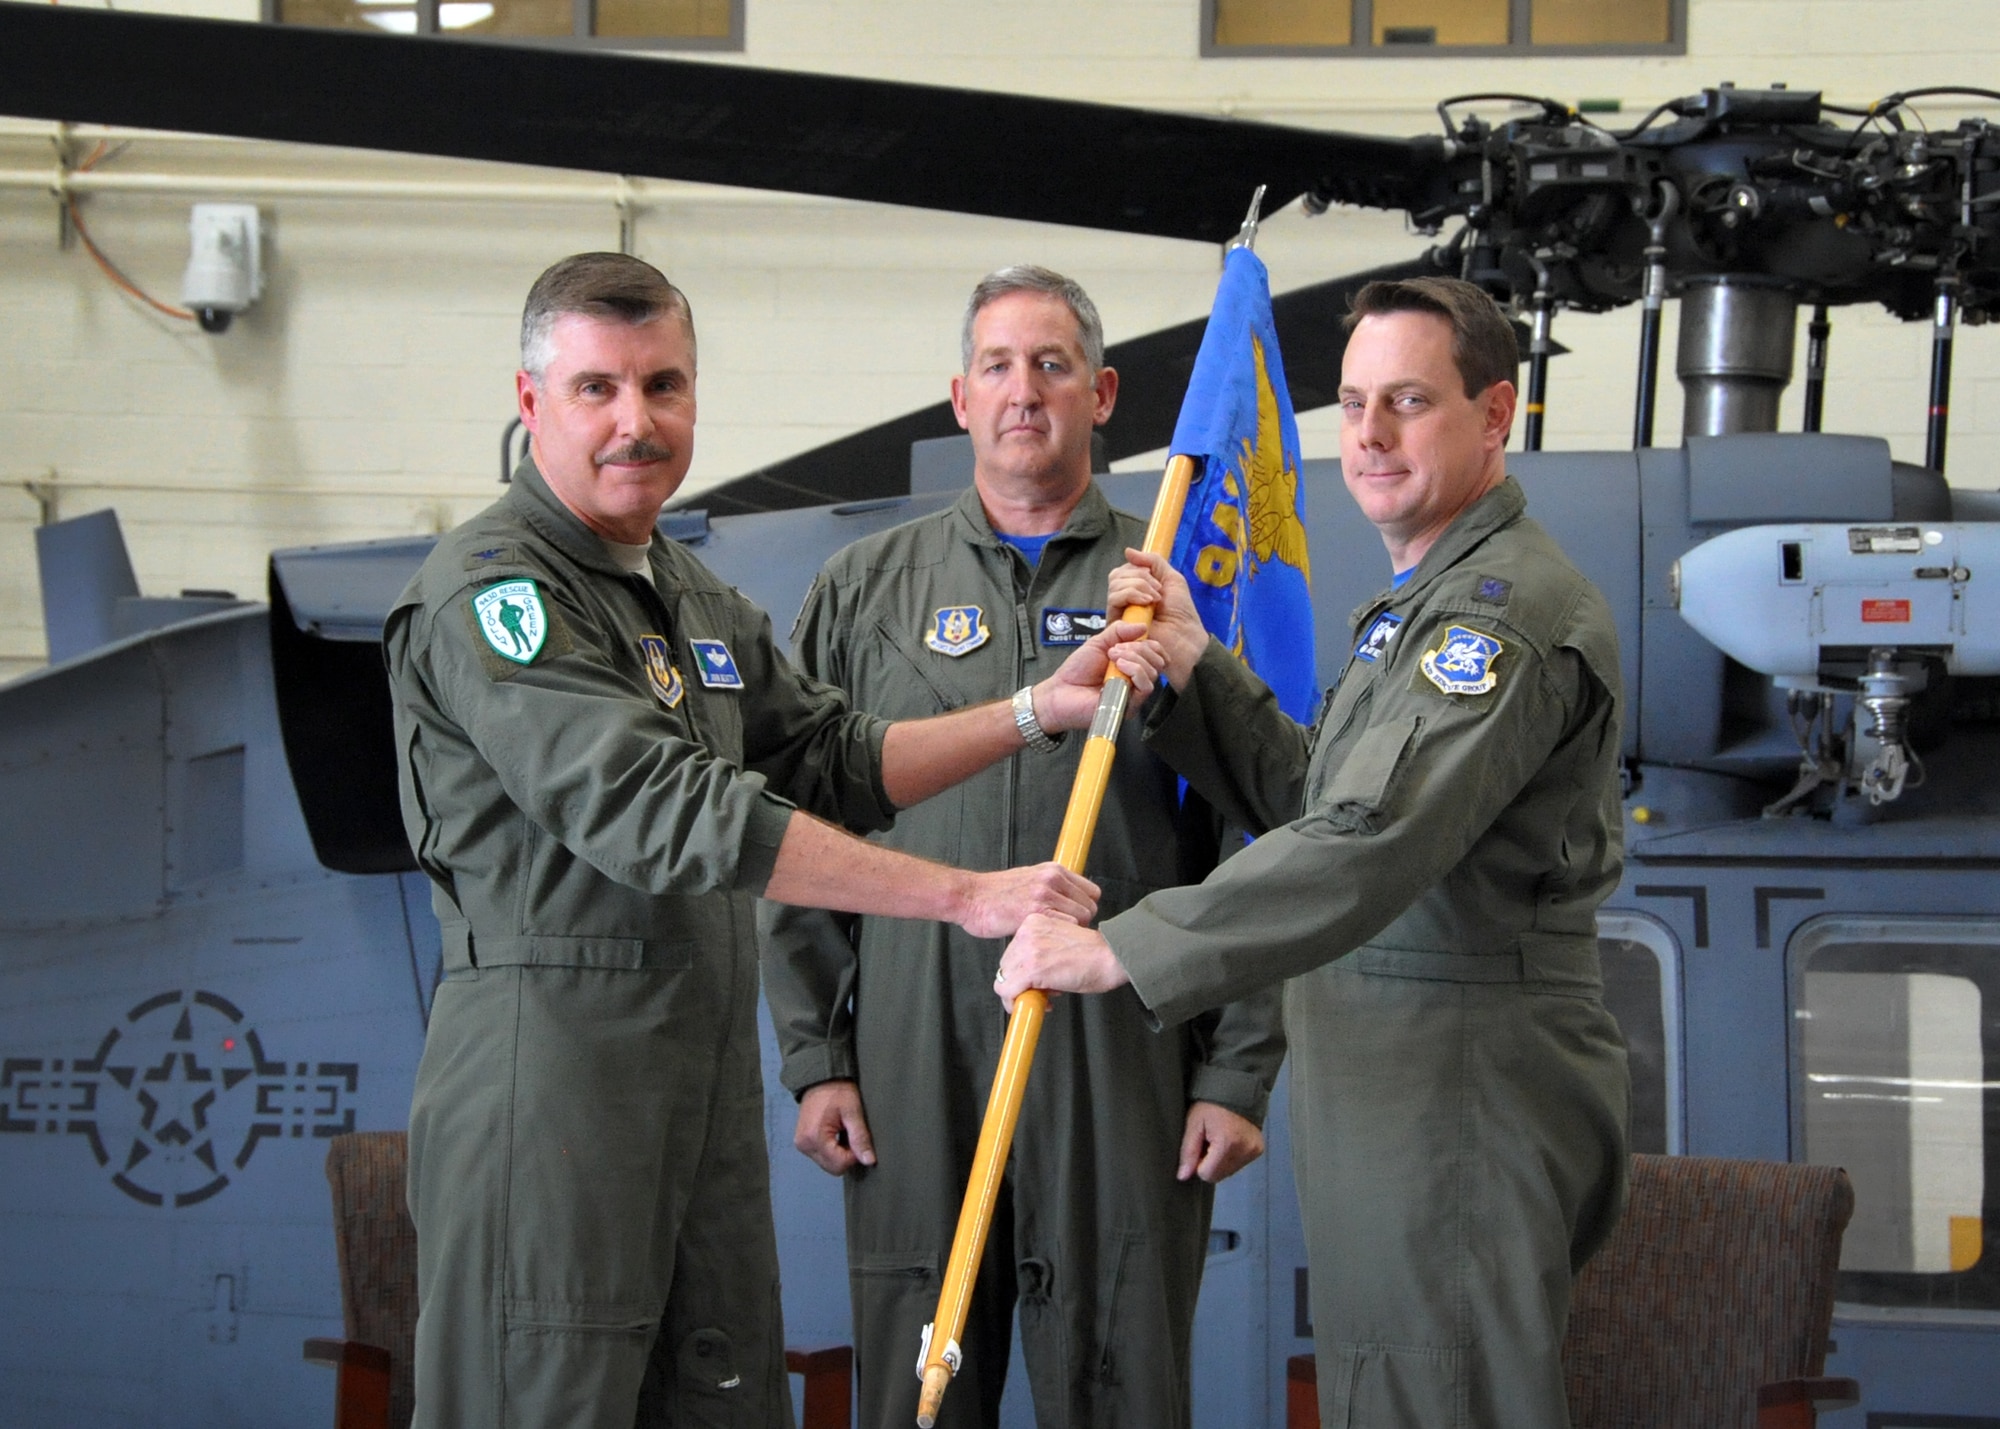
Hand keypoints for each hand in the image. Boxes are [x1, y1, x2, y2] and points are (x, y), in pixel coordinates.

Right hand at [794, 1079, 874, 1174]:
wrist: (820, 1078)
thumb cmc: (837, 1090)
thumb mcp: (853, 1112)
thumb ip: (860, 1138)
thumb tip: (868, 1160)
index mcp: (815, 1138)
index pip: (840, 1164)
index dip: (854, 1155)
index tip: (857, 1138)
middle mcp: (805, 1145)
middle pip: (832, 1167)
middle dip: (846, 1155)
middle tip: (850, 1133)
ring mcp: (802, 1145)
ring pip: (827, 1163)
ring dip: (839, 1153)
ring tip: (842, 1131)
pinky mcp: (803, 1142)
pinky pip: (821, 1156)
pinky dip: (831, 1150)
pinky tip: (835, 1134)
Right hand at [957, 863, 1098, 938]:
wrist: (969, 897)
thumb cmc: (995, 894)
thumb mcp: (1028, 879)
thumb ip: (1051, 888)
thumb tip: (1069, 902)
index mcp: (1053, 870)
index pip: (1092, 892)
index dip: (1085, 908)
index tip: (1075, 919)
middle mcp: (1052, 879)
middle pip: (1090, 907)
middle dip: (1081, 923)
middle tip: (1063, 933)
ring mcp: (1045, 894)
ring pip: (1082, 918)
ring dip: (1071, 932)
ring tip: (1055, 938)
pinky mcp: (1036, 911)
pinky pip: (1067, 926)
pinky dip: (1060, 937)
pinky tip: (1048, 940)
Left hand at [993, 912, 1128, 1011]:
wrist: (1112, 956)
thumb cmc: (1095, 952)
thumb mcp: (1060, 943)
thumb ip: (1040, 953)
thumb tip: (1028, 976)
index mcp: (1033, 922)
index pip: (1011, 952)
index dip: (1022, 971)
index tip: (1035, 980)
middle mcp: (1027, 932)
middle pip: (1006, 966)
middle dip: (1022, 983)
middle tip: (1044, 991)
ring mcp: (1028, 950)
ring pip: (1004, 980)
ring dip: (1022, 994)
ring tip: (1047, 995)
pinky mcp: (1032, 969)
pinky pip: (1008, 992)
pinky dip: (1017, 1004)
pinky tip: (1041, 1004)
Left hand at [1034, 620, 1166, 732]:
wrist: (1061, 692)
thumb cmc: (1077, 670)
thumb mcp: (1098, 643)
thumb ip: (1118, 631)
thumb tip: (1142, 625)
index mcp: (1132, 663)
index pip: (1156, 652)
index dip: (1147, 642)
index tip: (1128, 637)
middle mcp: (1136, 678)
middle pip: (1158, 661)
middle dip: (1139, 649)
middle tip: (1115, 648)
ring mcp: (1134, 693)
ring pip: (1153, 673)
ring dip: (1135, 658)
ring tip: (1113, 656)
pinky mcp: (1130, 705)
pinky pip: (1145, 687)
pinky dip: (1135, 671)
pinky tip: (1119, 666)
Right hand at [1107, 550, 1205, 688]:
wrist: (1184, 637)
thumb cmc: (1181, 613)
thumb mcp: (1171, 579)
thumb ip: (1152, 562)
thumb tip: (1127, 551)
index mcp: (1136, 590)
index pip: (1124, 570)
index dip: (1139, 569)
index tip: (1158, 581)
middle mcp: (1125, 601)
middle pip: (1116, 576)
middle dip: (1140, 578)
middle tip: (1158, 592)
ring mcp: (1120, 613)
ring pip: (1114, 586)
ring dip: (1138, 587)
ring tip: (1154, 600)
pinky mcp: (1116, 624)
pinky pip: (1113, 599)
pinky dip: (1131, 595)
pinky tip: (1146, 603)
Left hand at [1177, 1101, 1264, 1183]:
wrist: (1236, 1086)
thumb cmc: (1210, 1103)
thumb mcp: (1194, 1123)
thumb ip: (1188, 1152)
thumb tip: (1183, 1177)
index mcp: (1227, 1144)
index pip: (1208, 1175)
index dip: (1199, 1164)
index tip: (1200, 1146)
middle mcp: (1244, 1150)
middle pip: (1219, 1175)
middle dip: (1210, 1163)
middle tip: (1208, 1141)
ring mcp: (1254, 1151)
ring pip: (1229, 1171)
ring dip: (1221, 1160)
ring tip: (1219, 1138)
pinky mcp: (1259, 1149)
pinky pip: (1239, 1163)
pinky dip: (1232, 1156)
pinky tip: (1230, 1139)